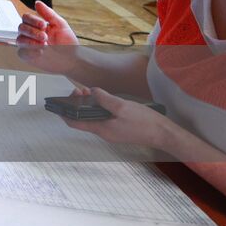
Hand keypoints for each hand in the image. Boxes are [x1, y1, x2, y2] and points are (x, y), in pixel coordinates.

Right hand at [17, 0, 82, 74]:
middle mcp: (31, 35)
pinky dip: (30, 51)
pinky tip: (40, 52)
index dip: (33, 20)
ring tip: (44, 45)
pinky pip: (22, 53)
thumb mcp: (60, 25)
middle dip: (32, 31)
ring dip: (30, 41)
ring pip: (19, 39)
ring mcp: (29, 46)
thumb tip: (37, 3)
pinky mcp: (29, 57)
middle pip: (21, 27)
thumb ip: (48, 14)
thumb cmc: (68, 43)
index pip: (26, 18)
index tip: (43, 25)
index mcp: (37, 26)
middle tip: (44, 37)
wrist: (73, 60)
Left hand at [60, 85, 178, 153]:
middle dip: (77, 105)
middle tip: (80, 91)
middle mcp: (104, 133)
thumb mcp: (122, 106)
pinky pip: (102, 119)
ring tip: (88, 92)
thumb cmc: (144, 122)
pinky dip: (98, 109)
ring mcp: (112, 132)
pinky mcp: (118, 129)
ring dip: (88, 106)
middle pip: (83, 120)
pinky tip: (102, 100)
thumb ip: (104, 99)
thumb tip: (92, 92)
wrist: (163, 134)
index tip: (61, 101)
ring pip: (93, 118)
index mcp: (102, 129)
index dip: (65, 112)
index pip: (75, 123)